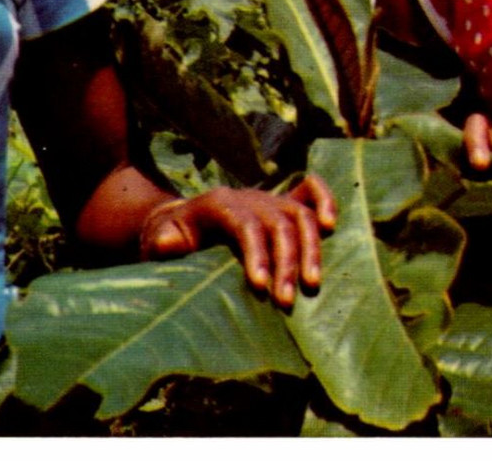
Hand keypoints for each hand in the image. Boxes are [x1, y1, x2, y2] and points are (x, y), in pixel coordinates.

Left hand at [139, 176, 337, 305]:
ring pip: (300, 215)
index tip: (261, 286)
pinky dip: (325, 201)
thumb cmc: (171, 238)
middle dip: (285, 263)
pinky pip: (310, 191)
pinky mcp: (283, 205)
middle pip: (278, 223)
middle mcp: (249, 198)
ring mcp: (269, 199)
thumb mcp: (159, 240)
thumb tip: (169, 243)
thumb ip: (163, 241)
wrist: (181, 224)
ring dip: (310, 249)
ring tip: (313, 284)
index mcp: (218, 204)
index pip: (245, 224)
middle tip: (286, 302)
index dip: (256, 253)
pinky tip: (332, 226)